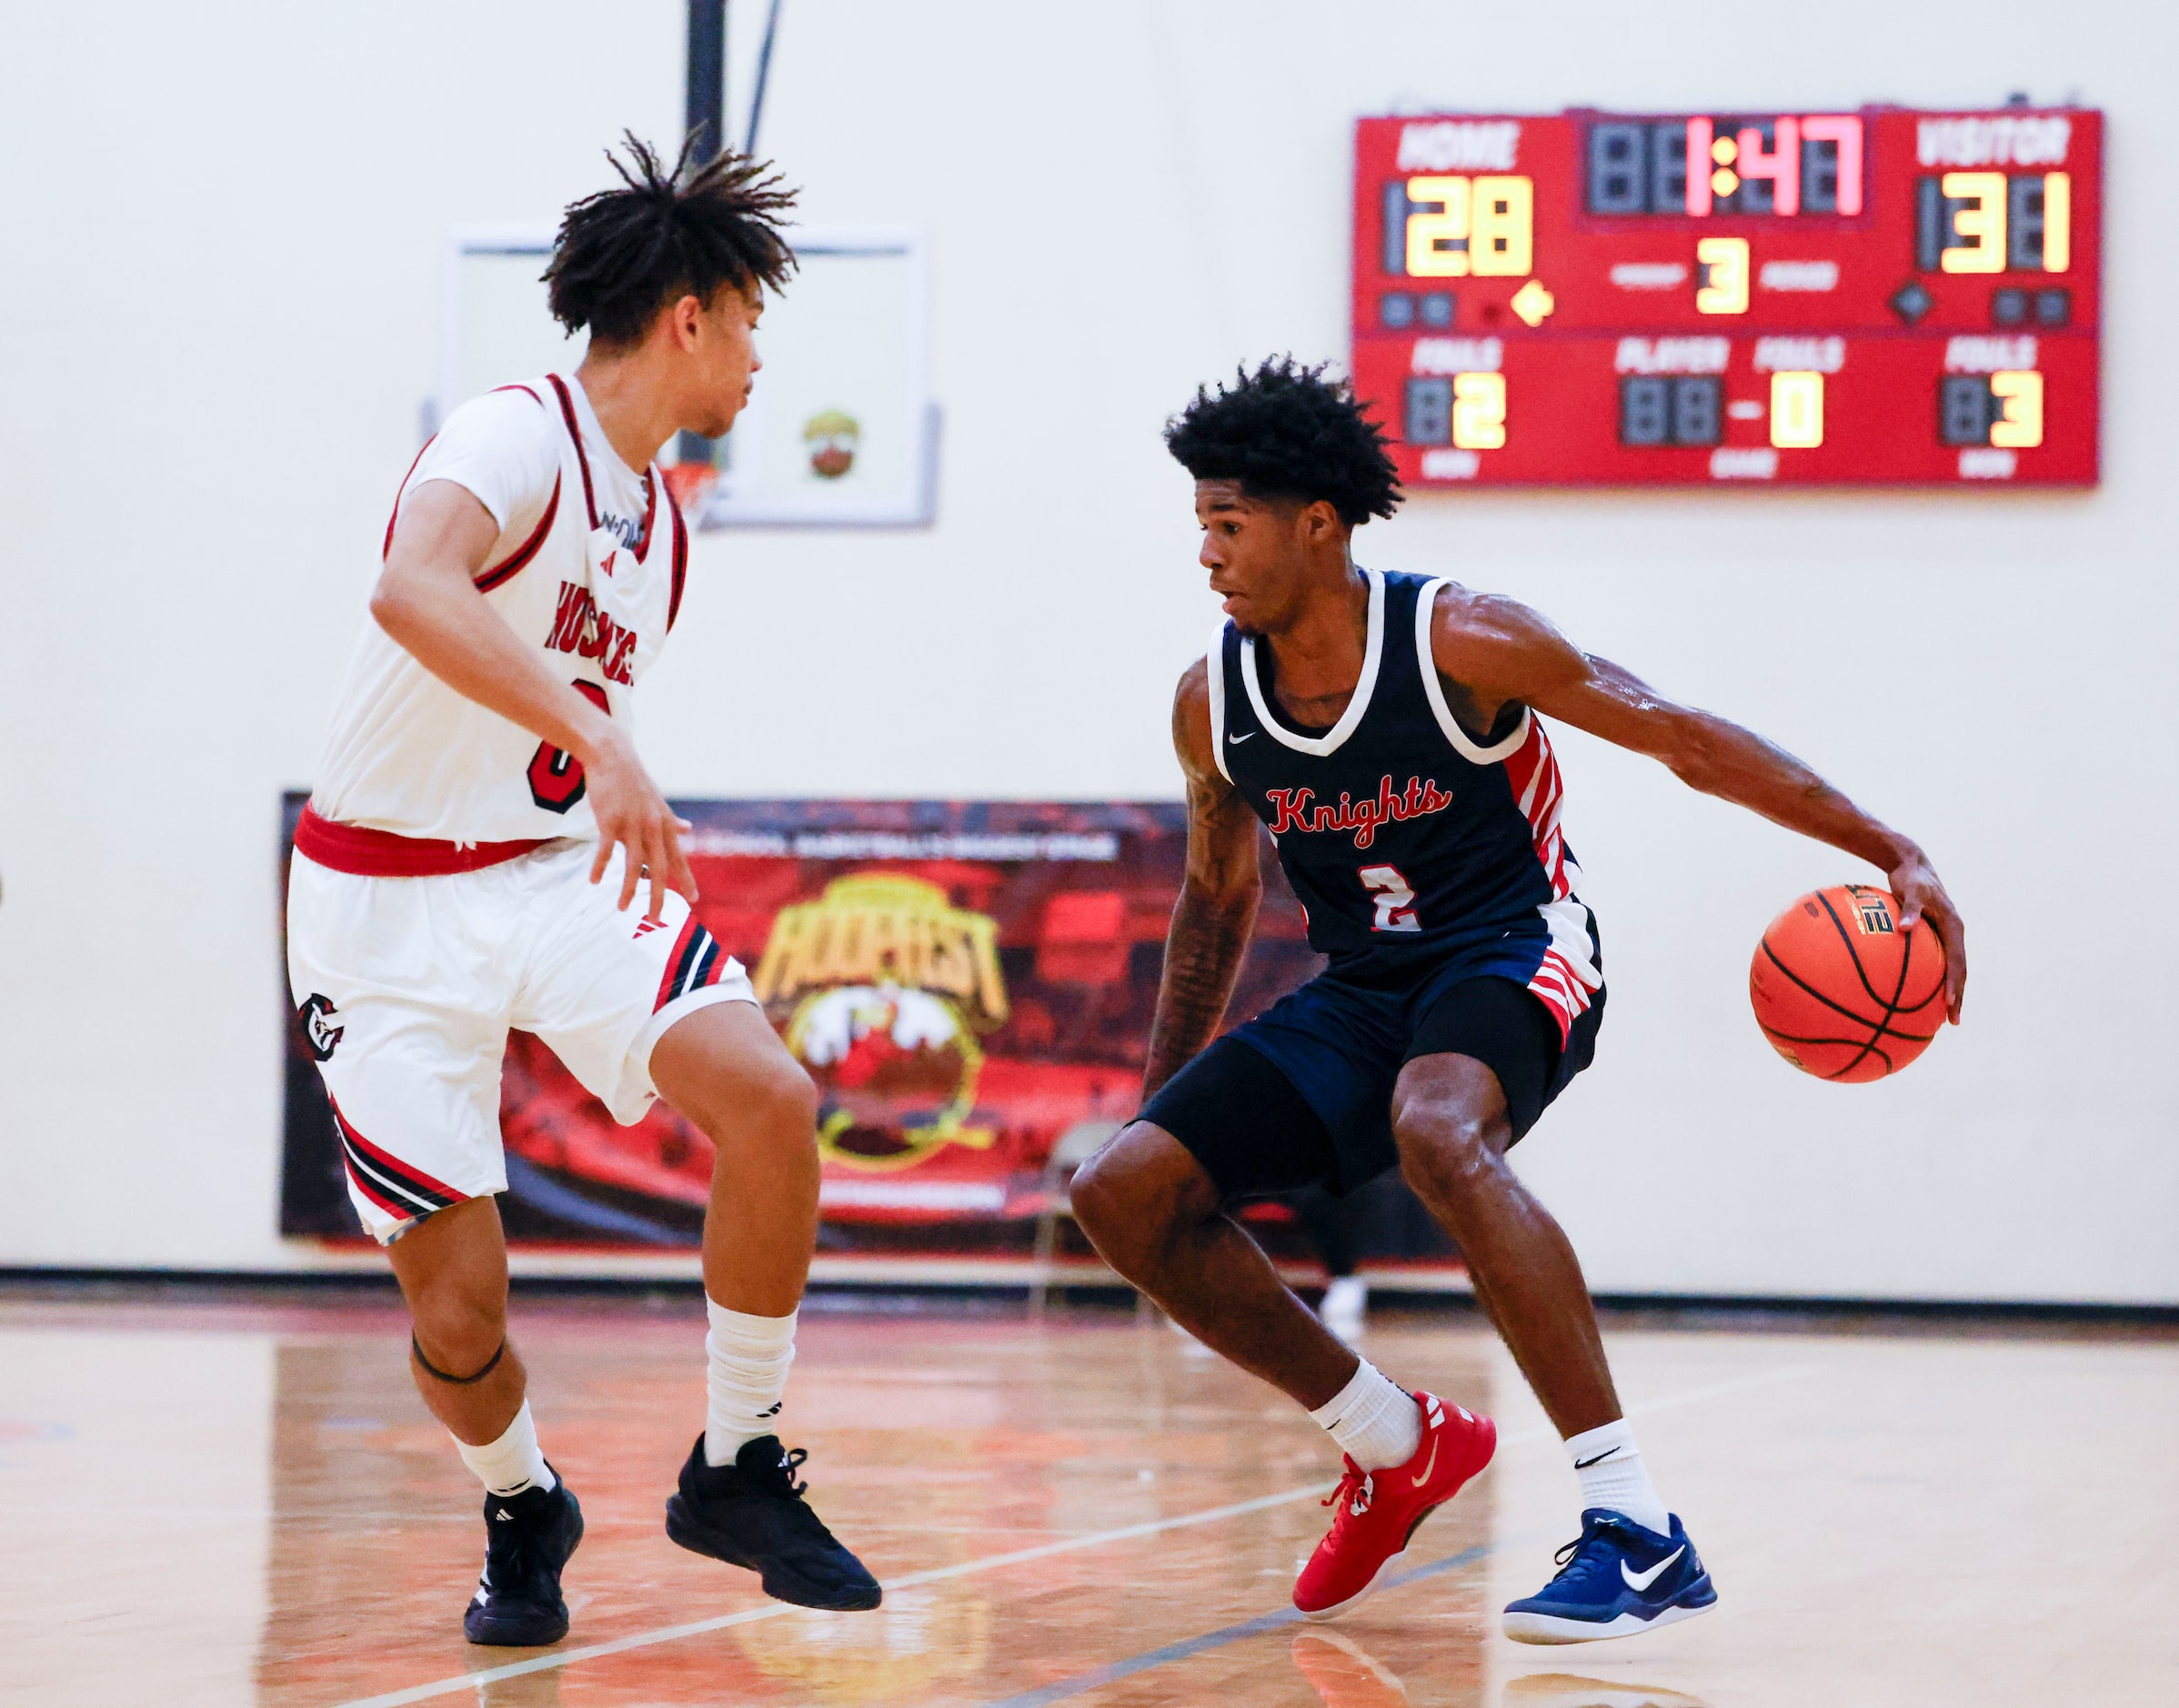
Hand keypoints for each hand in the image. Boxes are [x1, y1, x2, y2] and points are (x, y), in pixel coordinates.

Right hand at [578, 724, 697, 922]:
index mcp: (665, 824)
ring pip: (632, 864)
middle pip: (658, 867)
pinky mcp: (610, 821)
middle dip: (657, 895)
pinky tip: (594, 881)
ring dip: (627, 889)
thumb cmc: (634, 781)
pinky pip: (606, 850)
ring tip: (622, 908)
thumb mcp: (658, 801)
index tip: (694, 899)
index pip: (678, 857)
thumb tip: (689, 828)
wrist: (612, 756)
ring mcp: (632, 824)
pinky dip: (601, 867)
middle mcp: (652, 827)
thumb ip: (672, 820)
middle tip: (656, 918)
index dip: (686, 878)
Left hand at [1887, 848, 1965, 1022]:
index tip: (1950, 1004)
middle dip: (1957, 997)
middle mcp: (1954, 934)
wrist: (1911, 865)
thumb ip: (1908, 910)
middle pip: (1959, 971)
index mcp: (1954, 927)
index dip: (1955, 984)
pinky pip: (1935, 961)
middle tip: (1951, 1021)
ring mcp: (1945, 936)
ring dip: (1948, 991)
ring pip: (1950, 968)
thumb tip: (1903, 928)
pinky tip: (1915, 994)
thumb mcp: (1910, 891)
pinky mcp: (1934, 936)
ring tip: (1939, 1016)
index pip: (1958, 962)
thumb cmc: (1910, 879)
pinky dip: (1931, 978)